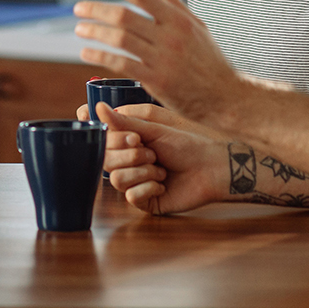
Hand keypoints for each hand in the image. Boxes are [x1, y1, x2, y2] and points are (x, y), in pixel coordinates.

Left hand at [74, 0, 242, 127]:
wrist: (226, 97)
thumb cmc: (211, 62)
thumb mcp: (197, 27)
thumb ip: (173, 5)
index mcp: (178, 20)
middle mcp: (169, 36)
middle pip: (124, 15)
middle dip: (96, 9)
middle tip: (78, 8)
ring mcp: (162, 59)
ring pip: (120, 38)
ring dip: (94, 31)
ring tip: (79, 29)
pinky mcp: (156, 81)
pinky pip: (121, 64)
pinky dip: (100, 56)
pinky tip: (87, 53)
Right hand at [97, 104, 229, 215]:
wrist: (210, 168)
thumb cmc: (187, 143)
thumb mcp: (154, 129)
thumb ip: (124, 121)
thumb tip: (98, 107)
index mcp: (129, 140)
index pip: (103, 141)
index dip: (113, 140)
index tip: (134, 138)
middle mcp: (129, 160)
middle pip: (106, 161)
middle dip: (130, 157)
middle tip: (152, 153)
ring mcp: (136, 181)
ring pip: (116, 180)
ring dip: (142, 173)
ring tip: (161, 170)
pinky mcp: (144, 200)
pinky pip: (131, 196)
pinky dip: (148, 188)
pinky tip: (162, 185)